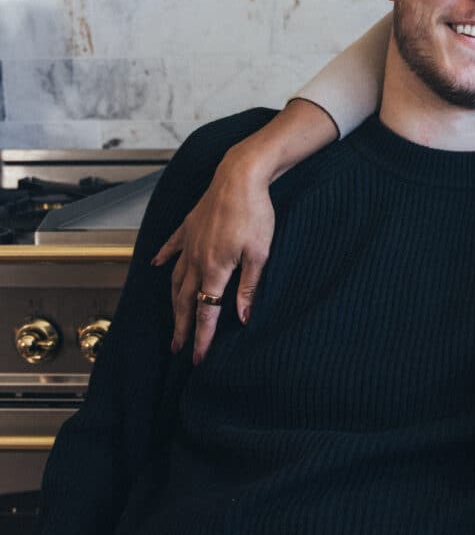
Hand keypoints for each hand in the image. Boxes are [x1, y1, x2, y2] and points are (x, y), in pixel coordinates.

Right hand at [152, 149, 274, 363]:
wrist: (241, 176)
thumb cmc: (255, 213)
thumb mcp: (260, 255)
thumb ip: (249, 288)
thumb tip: (242, 318)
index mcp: (214, 269)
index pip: (206, 313)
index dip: (202, 338)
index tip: (198, 358)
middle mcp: (196, 259)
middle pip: (184, 301)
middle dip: (182, 327)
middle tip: (178, 348)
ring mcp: (189, 242)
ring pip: (175, 279)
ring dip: (173, 302)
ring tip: (172, 319)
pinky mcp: (189, 225)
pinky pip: (171, 246)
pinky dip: (163, 258)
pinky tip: (155, 265)